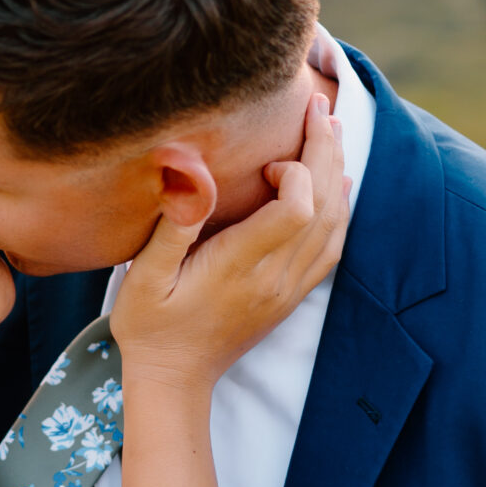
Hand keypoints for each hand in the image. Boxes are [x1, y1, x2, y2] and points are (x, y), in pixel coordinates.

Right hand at [111, 92, 348, 387]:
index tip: (267, 159)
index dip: (295, 171)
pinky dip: (341, 210)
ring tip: (331, 132)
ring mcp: (288, 289)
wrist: (173, 379)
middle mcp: (274, 277)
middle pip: (323, 206)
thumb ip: (174, 224)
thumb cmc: (150, 324)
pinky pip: (331, 248)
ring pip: (334, 226)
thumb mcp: (144, 275)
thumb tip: (189, 169)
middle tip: (318, 107)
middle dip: (325, 151)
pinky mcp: (291, 296)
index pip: (296, 208)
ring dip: (338, 174)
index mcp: (240, 267)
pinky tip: (339, 185)